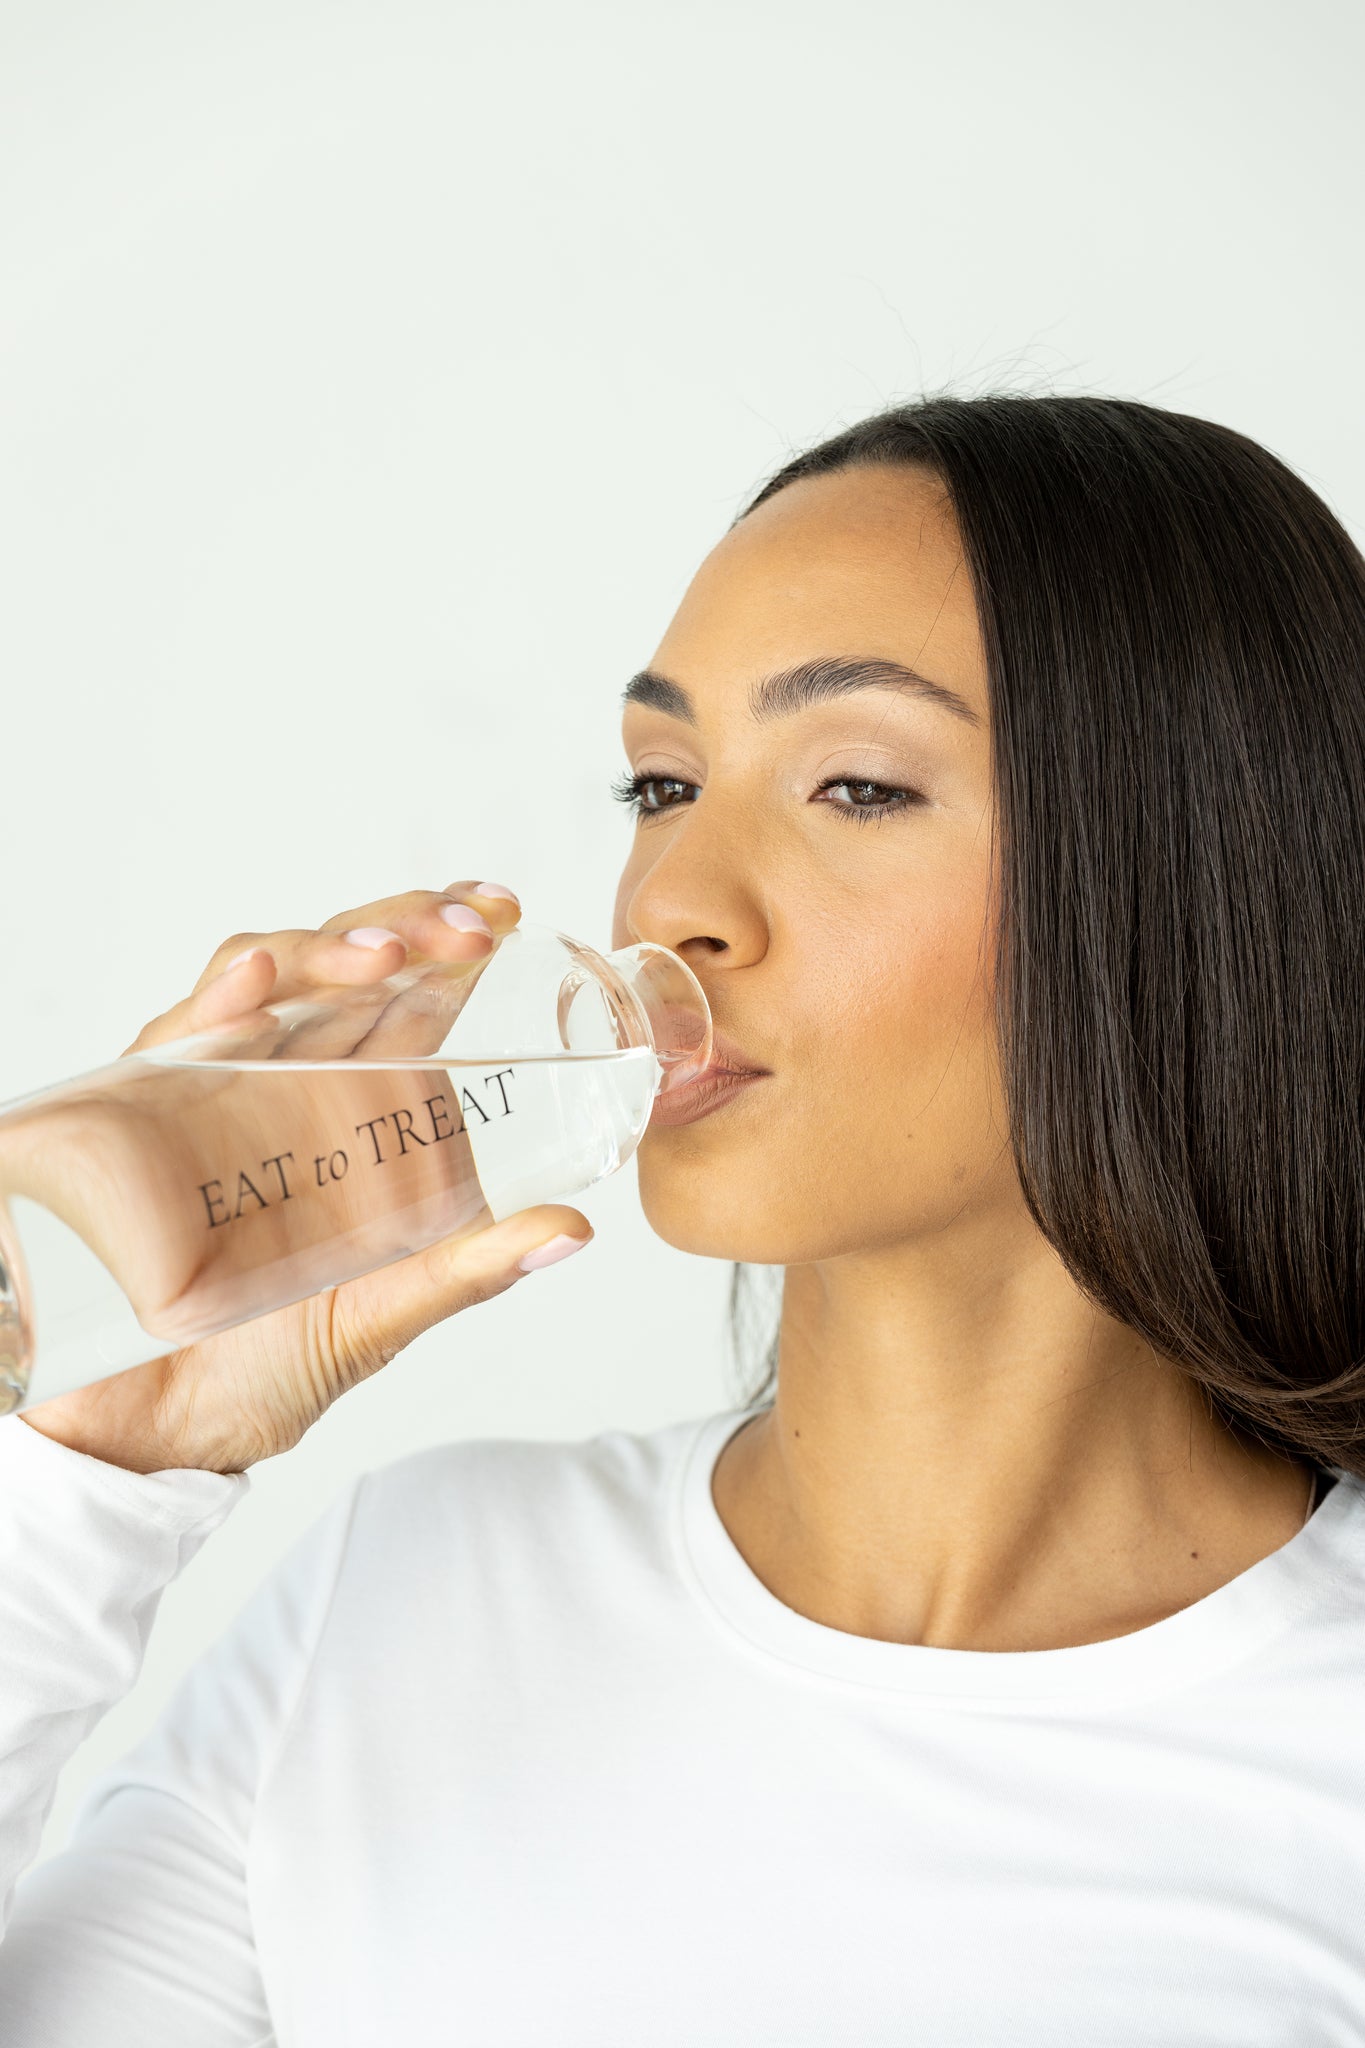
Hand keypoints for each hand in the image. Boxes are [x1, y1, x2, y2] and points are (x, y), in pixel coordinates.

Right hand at [16, 885, 592, 1474]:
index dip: (451, 939)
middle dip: (406, 926)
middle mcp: (289, 1079)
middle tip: (469, 928)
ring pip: (268, 975)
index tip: (504, 916)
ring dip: (327, 949)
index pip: (409, 993)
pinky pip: (176, 1035)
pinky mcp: (142, 1113)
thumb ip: (471, 1269)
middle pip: (345, 963)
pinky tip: (258, 979)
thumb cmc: (268, 1363)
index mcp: (359, 1106)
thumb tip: (576, 1230)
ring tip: (385, 956)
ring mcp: (215, 1086)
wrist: (154, 1433)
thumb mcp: (384, 1314)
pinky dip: (219, 997)